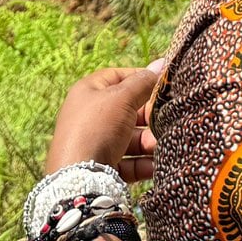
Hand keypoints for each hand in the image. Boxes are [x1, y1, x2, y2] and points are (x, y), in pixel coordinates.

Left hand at [46, 64, 161, 181]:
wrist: (77, 178)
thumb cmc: (97, 128)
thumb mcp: (122, 98)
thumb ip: (143, 82)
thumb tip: (162, 63)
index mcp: (89, 91)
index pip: (119, 77)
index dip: (141, 79)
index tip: (163, 85)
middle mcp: (90, 115)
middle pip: (127, 110)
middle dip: (148, 117)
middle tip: (164, 121)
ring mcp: (95, 142)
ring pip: (129, 138)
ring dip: (147, 142)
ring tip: (158, 147)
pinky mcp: (100, 167)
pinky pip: (126, 161)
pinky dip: (142, 163)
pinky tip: (155, 166)